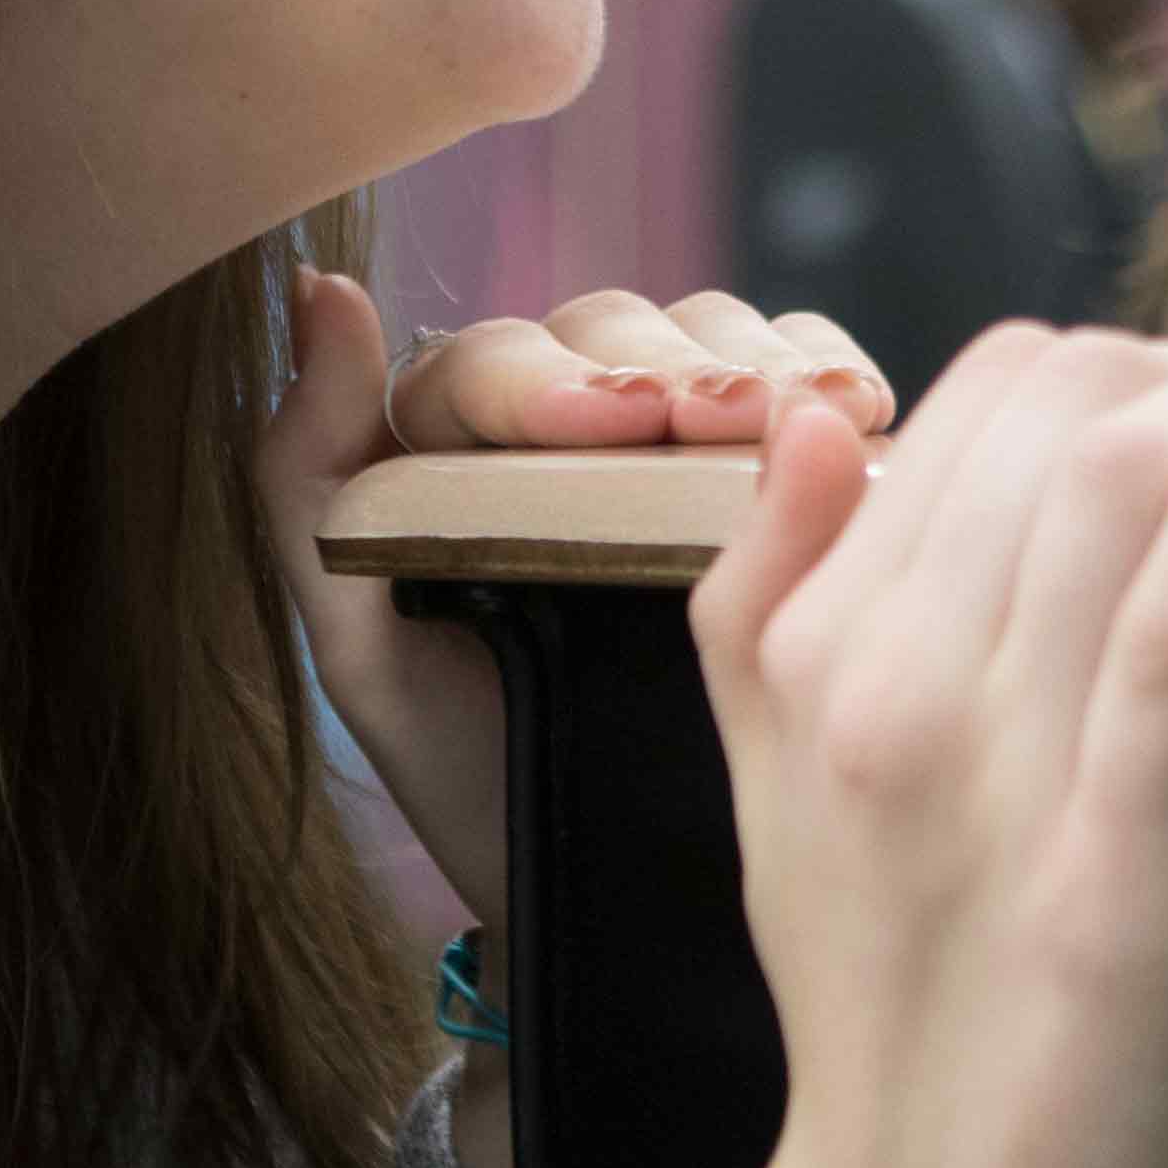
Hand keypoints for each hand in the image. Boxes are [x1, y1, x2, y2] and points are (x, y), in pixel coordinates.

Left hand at [259, 270, 895, 948]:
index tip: (605, 422)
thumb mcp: (361, 648)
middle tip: (722, 420)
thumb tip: (320, 287)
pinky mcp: (775, 459)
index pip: (491, 361)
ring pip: (715, 332)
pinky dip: (833, 371)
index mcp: (455, 437)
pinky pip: (804, 369)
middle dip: (672, 367)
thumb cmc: (469, 769)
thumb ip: (308, 476)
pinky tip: (859, 410)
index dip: (546, 378)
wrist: (598, 880)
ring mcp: (676, 430)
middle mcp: (565, 413)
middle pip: (617, 330)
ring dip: (763, 363)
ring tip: (813, 413)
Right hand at [692, 327, 1167, 1167]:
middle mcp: (884, 683)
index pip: (979, 397)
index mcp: (813, 655)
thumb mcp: (776, 797)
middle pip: (1066, 404)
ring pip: (1128, 477)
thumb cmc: (890, 1032)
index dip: (1130, 366)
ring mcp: (994, 766)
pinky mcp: (1111, 858)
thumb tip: (807, 412)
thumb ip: (765, 598)